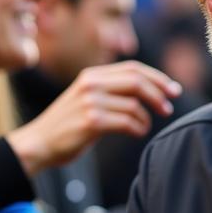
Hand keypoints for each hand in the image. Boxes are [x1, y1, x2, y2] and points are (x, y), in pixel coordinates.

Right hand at [7, 61, 180, 175]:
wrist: (38, 143)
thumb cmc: (66, 125)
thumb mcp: (85, 98)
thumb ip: (109, 90)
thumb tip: (148, 90)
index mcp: (91, 75)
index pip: (133, 68)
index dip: (157, 78)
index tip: (173, 90)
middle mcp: (91, 84)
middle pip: (137, 82)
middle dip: (159, 94)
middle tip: (168, 108)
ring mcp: (90, 102)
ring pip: (135, 106)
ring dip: (146, 119)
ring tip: (144, 127)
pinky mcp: (92, 121)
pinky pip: (128, 122)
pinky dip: (138, 129)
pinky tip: (137, 133)